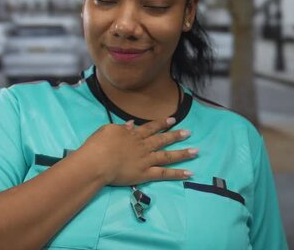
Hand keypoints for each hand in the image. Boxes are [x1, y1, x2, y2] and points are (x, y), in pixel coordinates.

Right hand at [80, 117, 197, 185]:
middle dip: (176, 135)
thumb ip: (122, 127)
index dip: (162, 123)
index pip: (151, 127)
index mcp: (134, 134)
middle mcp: (143, 146)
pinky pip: (164, 173)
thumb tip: (132, 124)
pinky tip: (189, 173)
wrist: (97, 162)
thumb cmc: (98, 145)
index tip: (172, 119)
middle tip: (188, 133)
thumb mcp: (108, 130)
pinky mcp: (146, 174)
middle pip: (162, 139)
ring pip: (167, 155)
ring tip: (196, 151)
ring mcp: (146, 160)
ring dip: (183, 153)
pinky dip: (177, 173)